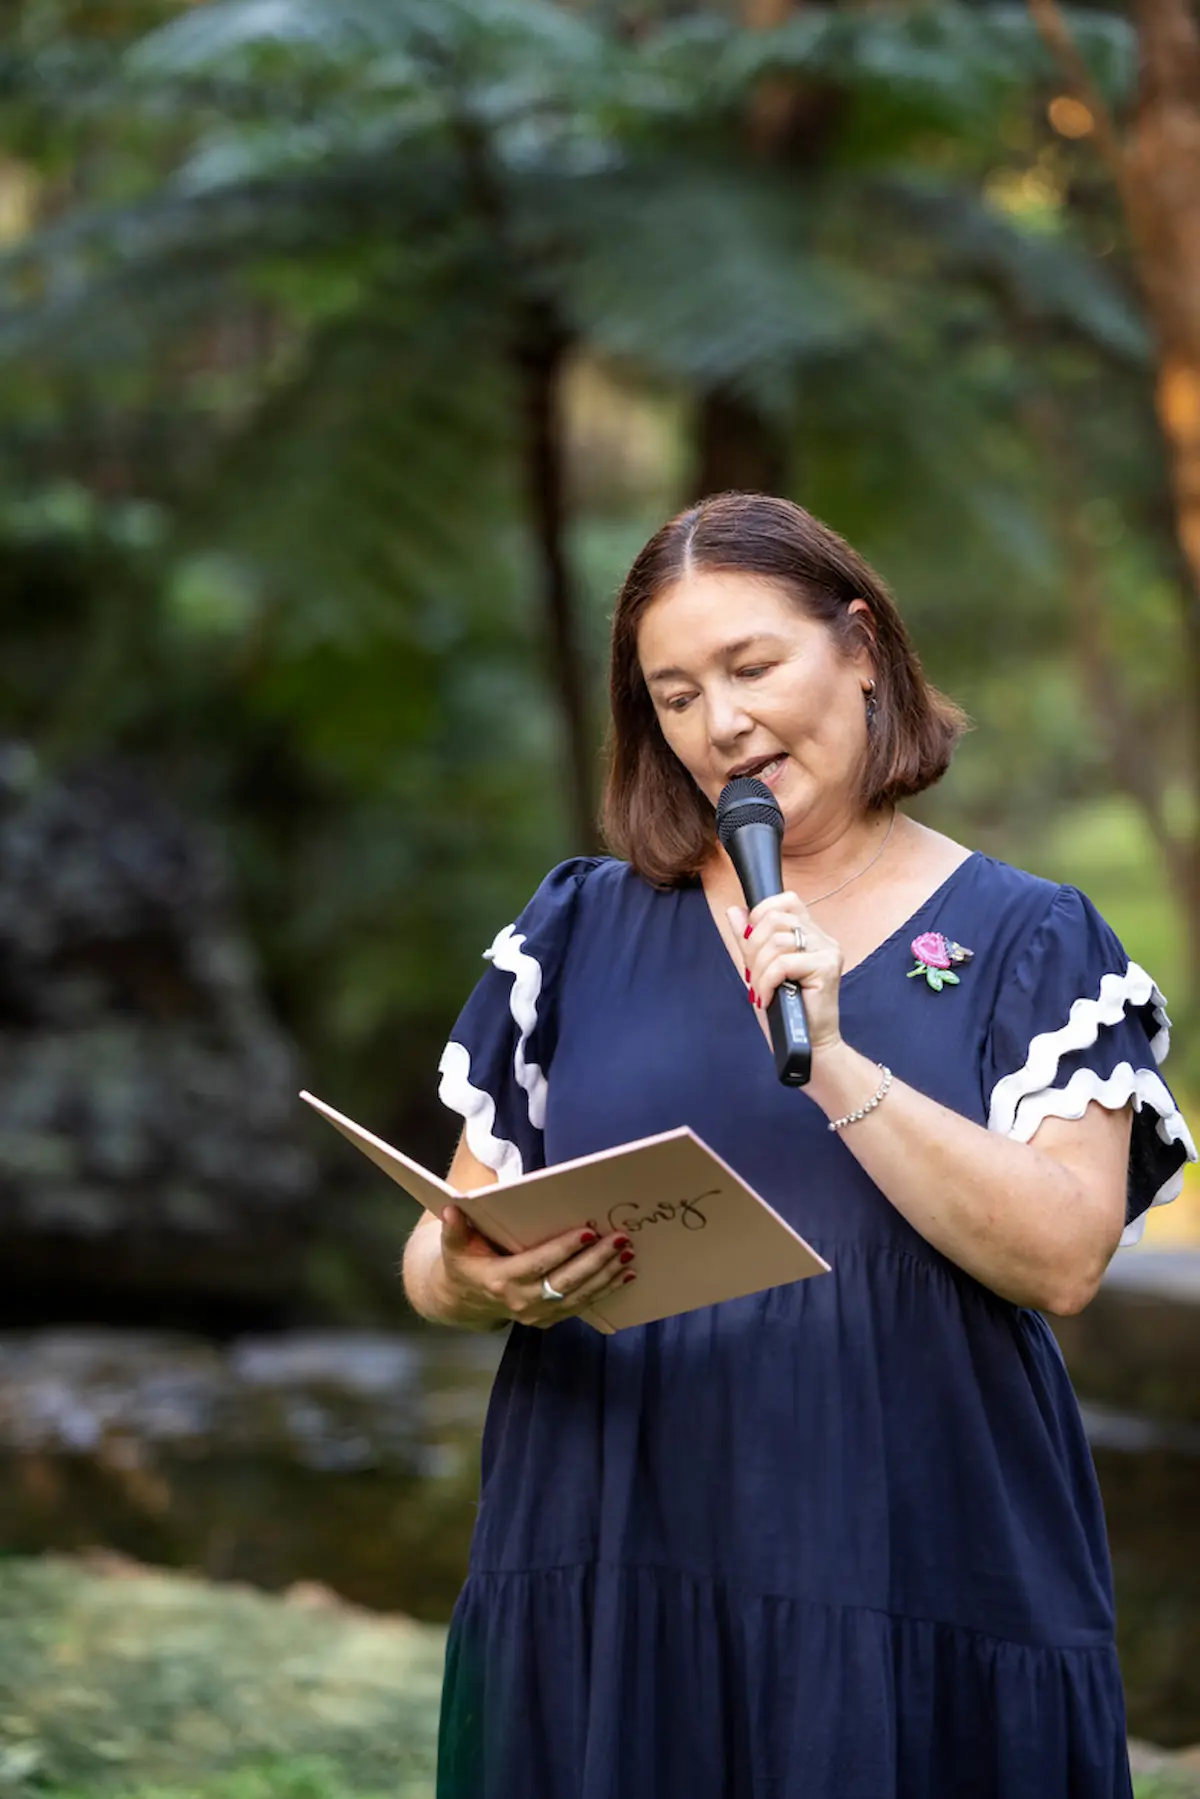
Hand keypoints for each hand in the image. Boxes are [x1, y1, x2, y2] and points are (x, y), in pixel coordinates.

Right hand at [438, 1205, 635, 1329]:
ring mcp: (538, 1314)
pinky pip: (582, 1305)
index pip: (538, 1264)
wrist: (463, 1301)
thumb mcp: (453, 1247)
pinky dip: (605, 1290)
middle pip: (566, 1282)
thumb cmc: (464, 1263)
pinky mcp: (550, 1319)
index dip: (563, 1249)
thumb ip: (454, 1230)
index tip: (587, 1231)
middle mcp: (523, 1301)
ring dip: (606, 1276)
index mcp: (501, 1281)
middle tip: (620, 1240)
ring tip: (628, 1255)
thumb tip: (452, 1209)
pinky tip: (625, 1274)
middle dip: (596, 1261)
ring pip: (579, 1296)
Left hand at [727, 891, 844, 1055]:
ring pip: (777, 941)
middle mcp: (823, 938)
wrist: (806, 1044)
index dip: (761, 914)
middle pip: (775, 918)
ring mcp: (828, 951)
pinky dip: (767, 981)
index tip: (751, 943)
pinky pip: (783, 963)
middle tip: (754, 975)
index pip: (786, 900)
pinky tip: (767, 998)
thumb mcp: (760, 969)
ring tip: (761, 991)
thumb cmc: (785, 1011)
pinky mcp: (828, 967)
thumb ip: (748, 940)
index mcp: (810, 934)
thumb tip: (734, 910)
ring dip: (759, 969)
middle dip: (753, 947)